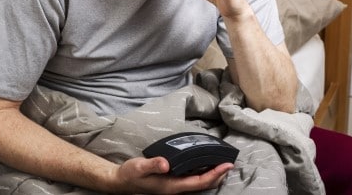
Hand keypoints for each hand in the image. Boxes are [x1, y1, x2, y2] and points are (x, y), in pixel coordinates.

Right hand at [113, 156, 232, 193]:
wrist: (121, 182)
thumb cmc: (131, 174)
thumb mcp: (139, 167)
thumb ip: (153, 164)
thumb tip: (166, 163)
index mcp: (172, 186)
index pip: (199, 182)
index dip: (215, 174)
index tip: (226, 165)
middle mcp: (176, 189)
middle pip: (203, 185)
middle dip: (218, 175)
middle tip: (230, 163)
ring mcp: (174, 187)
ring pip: (199, 184)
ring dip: (212, 175)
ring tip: (222, 165)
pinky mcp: (171, 183)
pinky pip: (192, 180)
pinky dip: (202, 174)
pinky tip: (204, 166)